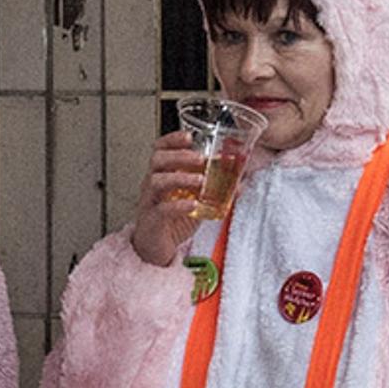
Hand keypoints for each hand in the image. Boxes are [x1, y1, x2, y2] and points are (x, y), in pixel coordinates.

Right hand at [127, 134, 207, 267]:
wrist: (155, 251)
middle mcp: (152, 186)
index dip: (172, 140)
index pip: (160, 150)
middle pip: (157, 160)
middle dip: (179, 156)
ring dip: (181, 178)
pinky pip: (162, 209)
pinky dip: (179, 205)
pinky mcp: (152, 221)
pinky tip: (193, 204)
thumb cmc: (172, 223)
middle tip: (200, 158)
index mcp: (161, 176)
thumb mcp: (194, 201)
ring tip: (201, 180)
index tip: (189, 136)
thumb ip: (212, 190)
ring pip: (157, 181)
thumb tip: (239, 182)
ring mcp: (150, 203)